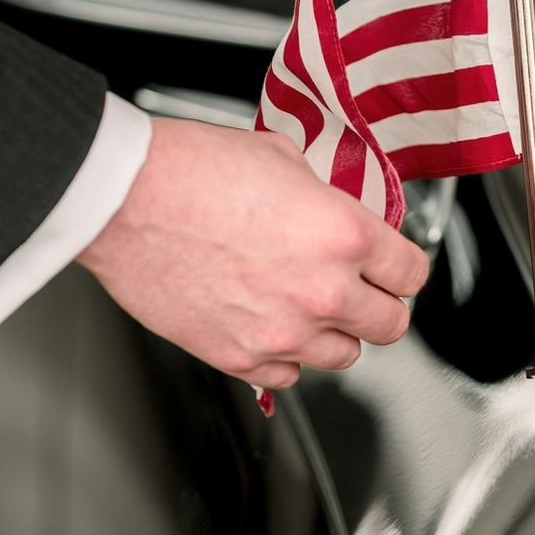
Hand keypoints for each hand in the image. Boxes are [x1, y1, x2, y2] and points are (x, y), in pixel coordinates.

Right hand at [76, 117, 429, 391]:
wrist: (124, 199)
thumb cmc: (189, 170)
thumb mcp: (280, 157)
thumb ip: (321, 195)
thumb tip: (332, 207)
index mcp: (343, 235)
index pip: (411, 273)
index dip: (403, 268)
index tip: (393, 268)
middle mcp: (322, 292)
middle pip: (389, 325)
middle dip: (379, 306)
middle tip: (362, 292)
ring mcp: (281, 333)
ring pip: (343, 357)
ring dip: (334, 334)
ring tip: (308, 308)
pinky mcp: (238, 357)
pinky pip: (289, 376)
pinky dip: (286, 356)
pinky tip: (270, 326)